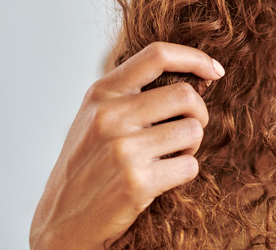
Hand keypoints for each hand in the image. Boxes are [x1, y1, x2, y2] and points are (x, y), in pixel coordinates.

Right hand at [29, 42, 224, 249]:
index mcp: (101, 93)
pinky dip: (184, 172)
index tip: (215, 70)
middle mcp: (110, 116)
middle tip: (186, 130)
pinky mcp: (137, 182)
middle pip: (186, 95)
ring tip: (168, 157)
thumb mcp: (94, 117)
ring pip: (193, 131)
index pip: (157, 55)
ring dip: (190, 146)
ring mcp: (123, 149)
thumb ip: (129, 94)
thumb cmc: (85, 165)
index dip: (194, 58)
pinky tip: (162, 178)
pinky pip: (190, 166)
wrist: (60, 220)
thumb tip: (191, 77)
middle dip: (198, 113)